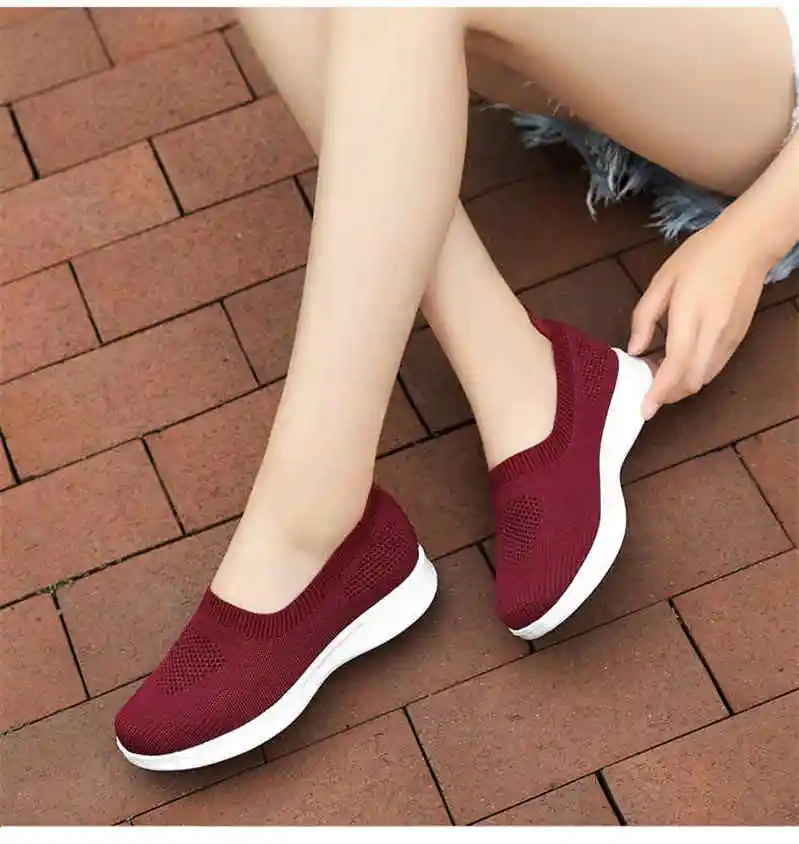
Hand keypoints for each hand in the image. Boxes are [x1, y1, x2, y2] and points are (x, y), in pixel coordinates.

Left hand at [627, 220, 768, 419]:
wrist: (748, 244)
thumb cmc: (700, 257)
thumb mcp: (662, 280)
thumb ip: (644, 318)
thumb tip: (635, 350)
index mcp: (691, 315)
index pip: (675, 365)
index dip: (659, 392)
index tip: (644, 410)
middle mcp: (714, 332)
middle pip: (692, 381)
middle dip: (667, 395)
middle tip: (645, 389)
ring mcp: (729, 338)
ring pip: (704, 378)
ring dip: (680, 387)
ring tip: (658, 376)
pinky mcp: (738, 339)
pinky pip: (714, 368)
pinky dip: (694, 375)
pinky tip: (679, 365)